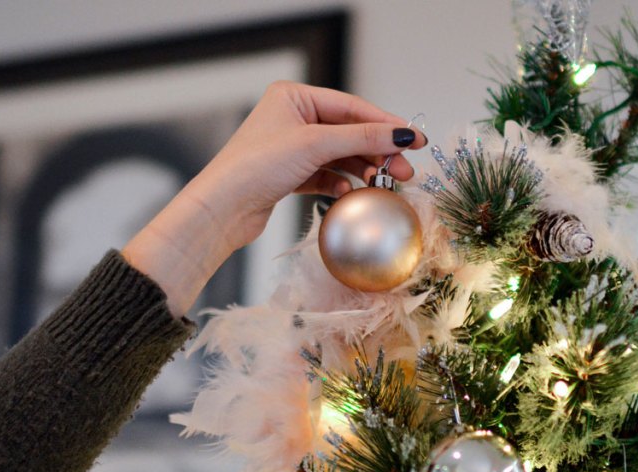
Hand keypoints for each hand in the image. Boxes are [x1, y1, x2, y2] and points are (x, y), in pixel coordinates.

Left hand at [122, 81, 426, 315]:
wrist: (222, 209)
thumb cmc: (257, 166)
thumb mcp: (316, 145)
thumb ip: (363, 138)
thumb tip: (403, 134)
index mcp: (294, 97)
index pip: (352, 107)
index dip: (386, 124)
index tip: (415, 139)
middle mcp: (292, 118)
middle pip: (349, 132)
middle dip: (378, 151)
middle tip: (405, 170)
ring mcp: (291, 147)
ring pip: (340, 156)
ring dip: (363, 170)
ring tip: (385, 184)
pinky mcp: (289, 175)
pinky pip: (326, 175)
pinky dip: (341, 183)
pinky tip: (349, 193)